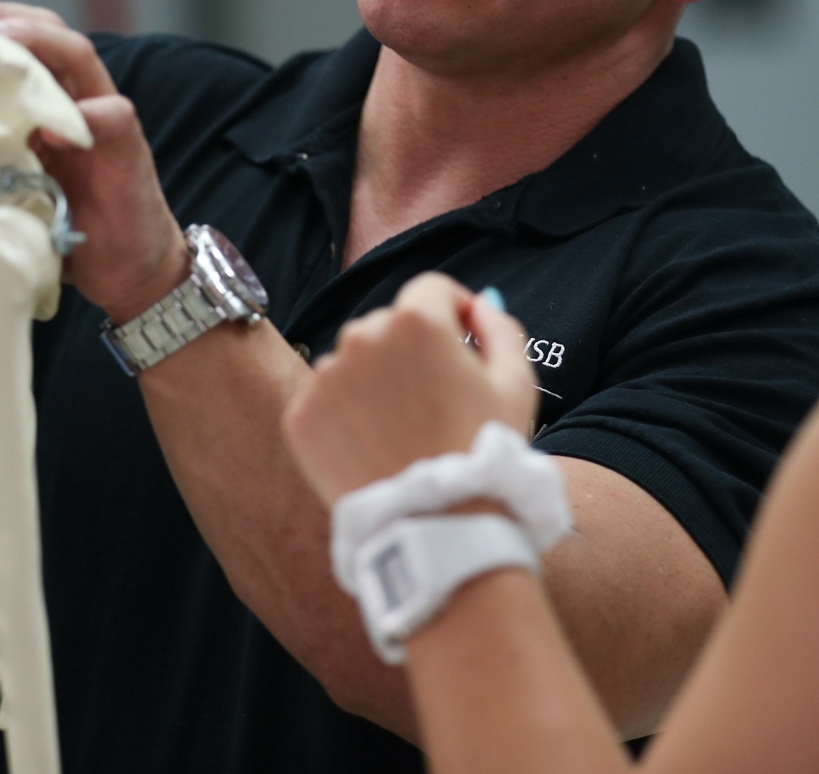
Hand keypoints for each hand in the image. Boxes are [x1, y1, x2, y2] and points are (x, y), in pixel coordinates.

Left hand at [0, 0, 187, 322]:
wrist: (123, 265)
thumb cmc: (62, 218)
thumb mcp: (4, 177)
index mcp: (38, 97)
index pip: (7, 38)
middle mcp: (70, 95)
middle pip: (41, 30)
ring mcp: (101, 115)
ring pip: (76, 53)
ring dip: (37, 41)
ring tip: (0, 41)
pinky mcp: (127, 146)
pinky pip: (113, 116)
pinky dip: (88, 113)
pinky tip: (55, 126)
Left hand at [283, 274, 538, 505]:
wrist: (436, 528)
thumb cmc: (483, 454)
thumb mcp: (516, 383)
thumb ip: (500, 328)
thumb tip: (478, 304)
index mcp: (417, 321)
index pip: (432, 290)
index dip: (453, 314)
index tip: (460, 345)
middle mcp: (362, 336)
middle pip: (389, 326)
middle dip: (410, 352)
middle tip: (432, 403)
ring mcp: (326, 377)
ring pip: (353, 363)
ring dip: (375, 383)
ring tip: (402, 432)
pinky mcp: (302, 416)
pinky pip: (326, 401)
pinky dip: (346, 418)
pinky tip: (373, 448)